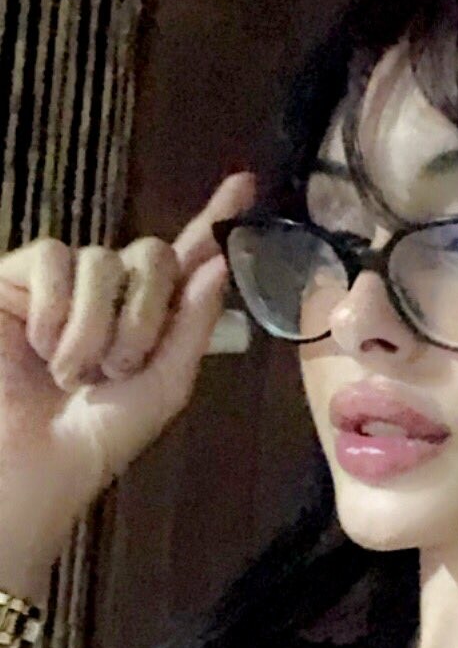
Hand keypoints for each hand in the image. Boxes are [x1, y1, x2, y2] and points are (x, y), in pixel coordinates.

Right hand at [0, 171, 255, 570]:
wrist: (34, 464)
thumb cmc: (96, 439)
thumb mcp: (163, 387)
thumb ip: (191, 325)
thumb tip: (218, 261)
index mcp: (149, 317)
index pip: (185, 258)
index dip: (214, 220)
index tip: (245, 183)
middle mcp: (109, 292)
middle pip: (151, 255)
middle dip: (144, 316)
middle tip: (114, 370)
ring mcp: (63, 283)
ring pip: (102, 259)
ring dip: (96, 327)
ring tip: (70, 373)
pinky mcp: (17, 278)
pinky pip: (53, 258)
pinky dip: (55, 309)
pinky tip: (41, 347)